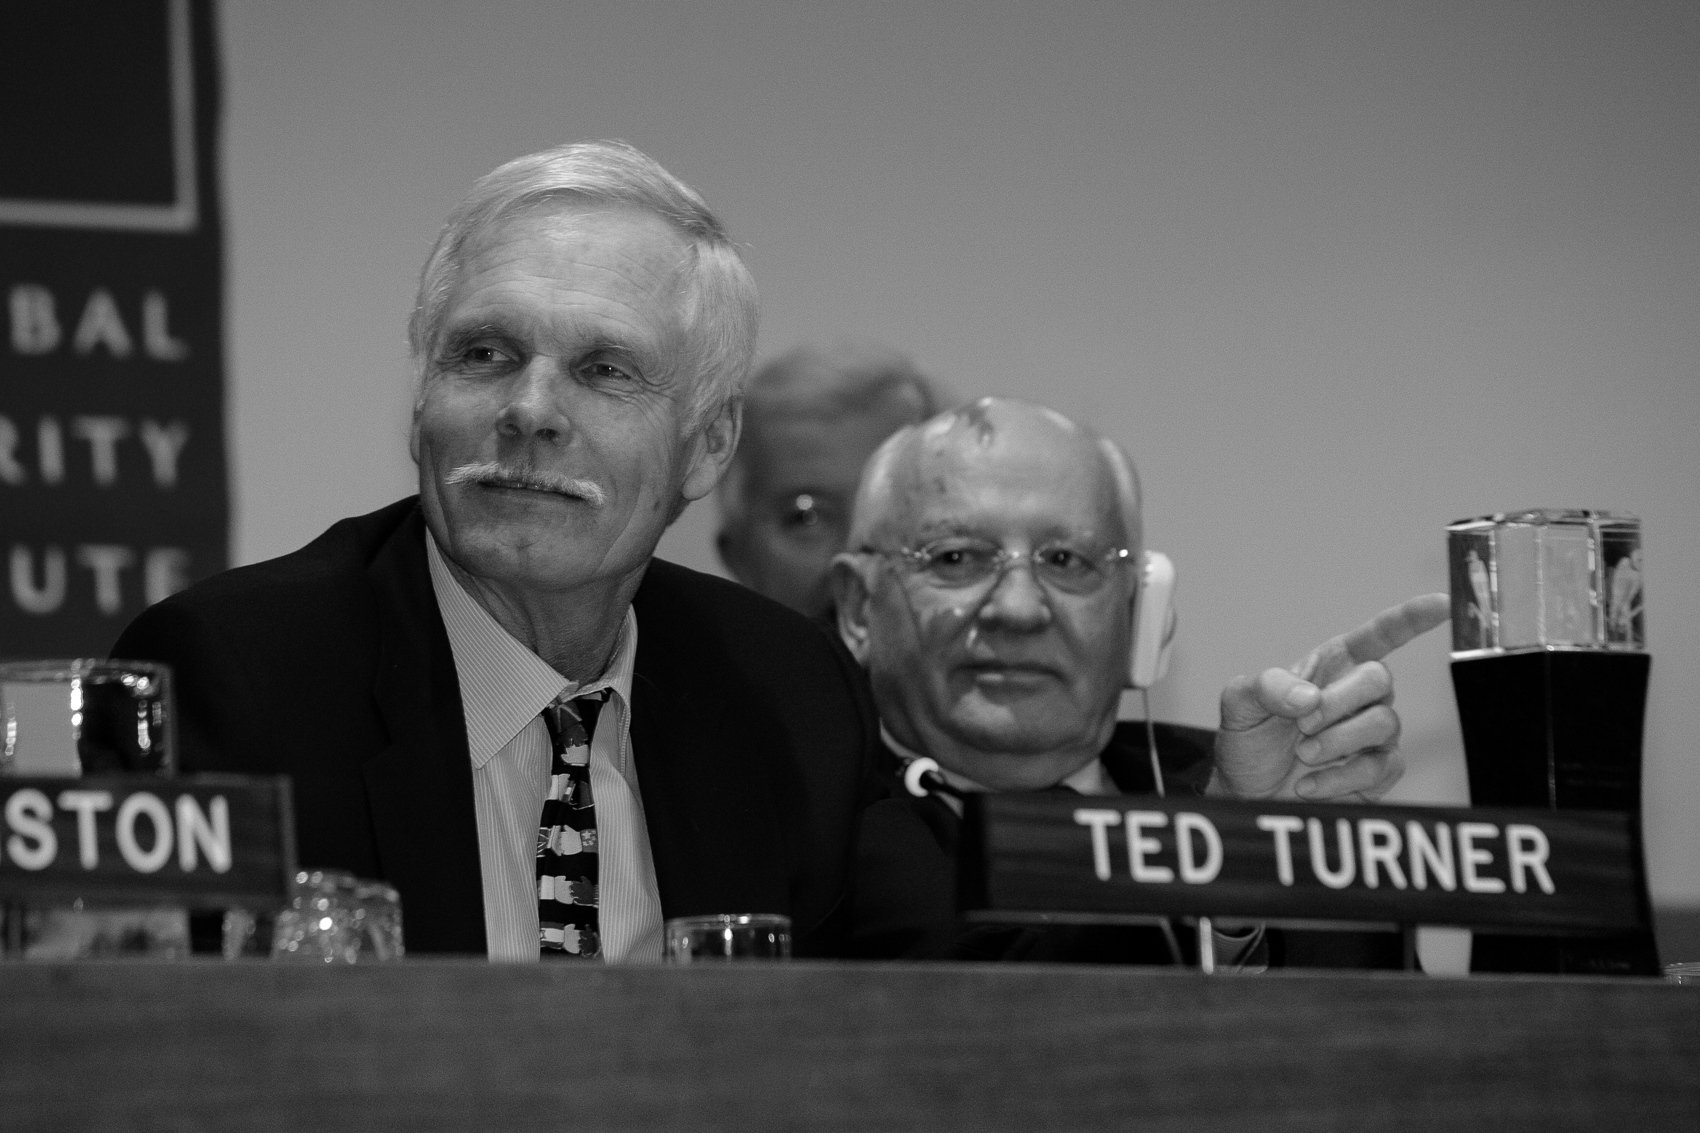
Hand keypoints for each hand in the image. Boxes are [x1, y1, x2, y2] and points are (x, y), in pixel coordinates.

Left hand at [1210, 593, 1449, 802]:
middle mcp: (1359, 696)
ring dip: (1336, 741)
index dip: (1412, 618)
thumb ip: (1266, 687)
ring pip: (1384, 722)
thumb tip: (1310, 697)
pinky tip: (1309, 785)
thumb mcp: (1240, 705)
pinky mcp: (1378, 771)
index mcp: (1331, 666)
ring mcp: (1373, 734)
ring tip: (1303, 755)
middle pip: (1380, 678)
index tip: (1445, 602)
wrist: (1248, 795)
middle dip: (1338, 701)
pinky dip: (1338, 777)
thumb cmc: (1248, 743)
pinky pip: (1379, 767)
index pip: (1380, 635)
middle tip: (1302, 725)